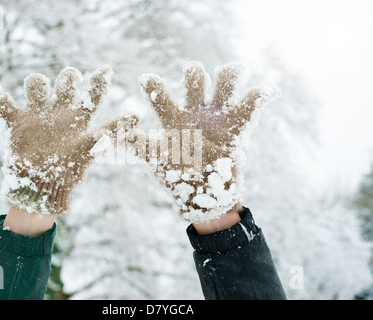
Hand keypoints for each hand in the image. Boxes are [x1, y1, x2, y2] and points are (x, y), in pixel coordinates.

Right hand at [0, 65, 137, 214]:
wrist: (40, 189)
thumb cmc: (67, 172)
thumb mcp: (91, 148)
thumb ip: (111, 131)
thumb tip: (136, 116)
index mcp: (78, 118)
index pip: (92, 94)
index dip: (100, 80)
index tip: (107, 69)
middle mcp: (58, 112)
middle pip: (64, 82)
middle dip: (68, 77)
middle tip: (71, 80)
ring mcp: (36, 115)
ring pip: (35, 85)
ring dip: (36, 83)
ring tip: (38, 93)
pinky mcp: (14, 122)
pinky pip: (1, 103)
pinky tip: (0, 100)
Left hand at [128, 61, 279, 223]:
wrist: (203, 197)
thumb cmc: (177, 179)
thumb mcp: (157, 163)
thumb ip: (144, 147)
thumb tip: (130, 133)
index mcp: (173, 119)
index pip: (161, 96)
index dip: (154, 86)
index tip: (146, 79)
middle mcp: (194, 113)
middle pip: (196, 82)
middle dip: (194, 75)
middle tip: (194, 73)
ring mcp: (216, 118)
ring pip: (224, 87)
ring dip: (229, 76)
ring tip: (234, 70)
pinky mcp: (236, 129)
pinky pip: (249, 109)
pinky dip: (261, 97)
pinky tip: (270, 91)